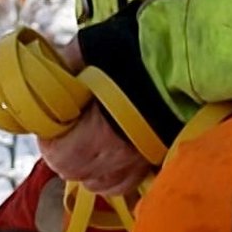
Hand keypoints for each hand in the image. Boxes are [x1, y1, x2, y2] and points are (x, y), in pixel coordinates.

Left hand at [35, 38, 151, 197]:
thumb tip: (45, 70)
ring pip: (95, 183)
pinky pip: (120, 184)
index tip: (50, 123)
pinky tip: (106, 155)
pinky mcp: (151, 163)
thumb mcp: (93, 47)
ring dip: (84, 166)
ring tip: (84, 140)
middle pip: (74, 172)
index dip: (47, 139)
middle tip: (64, 130)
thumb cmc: (137, 53)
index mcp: (99, 130)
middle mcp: (117, 155)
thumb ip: (65, 62)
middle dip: (62, 153)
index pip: (58, 155)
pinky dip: (108, 175)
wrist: (186, 59)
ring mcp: (136, 162)